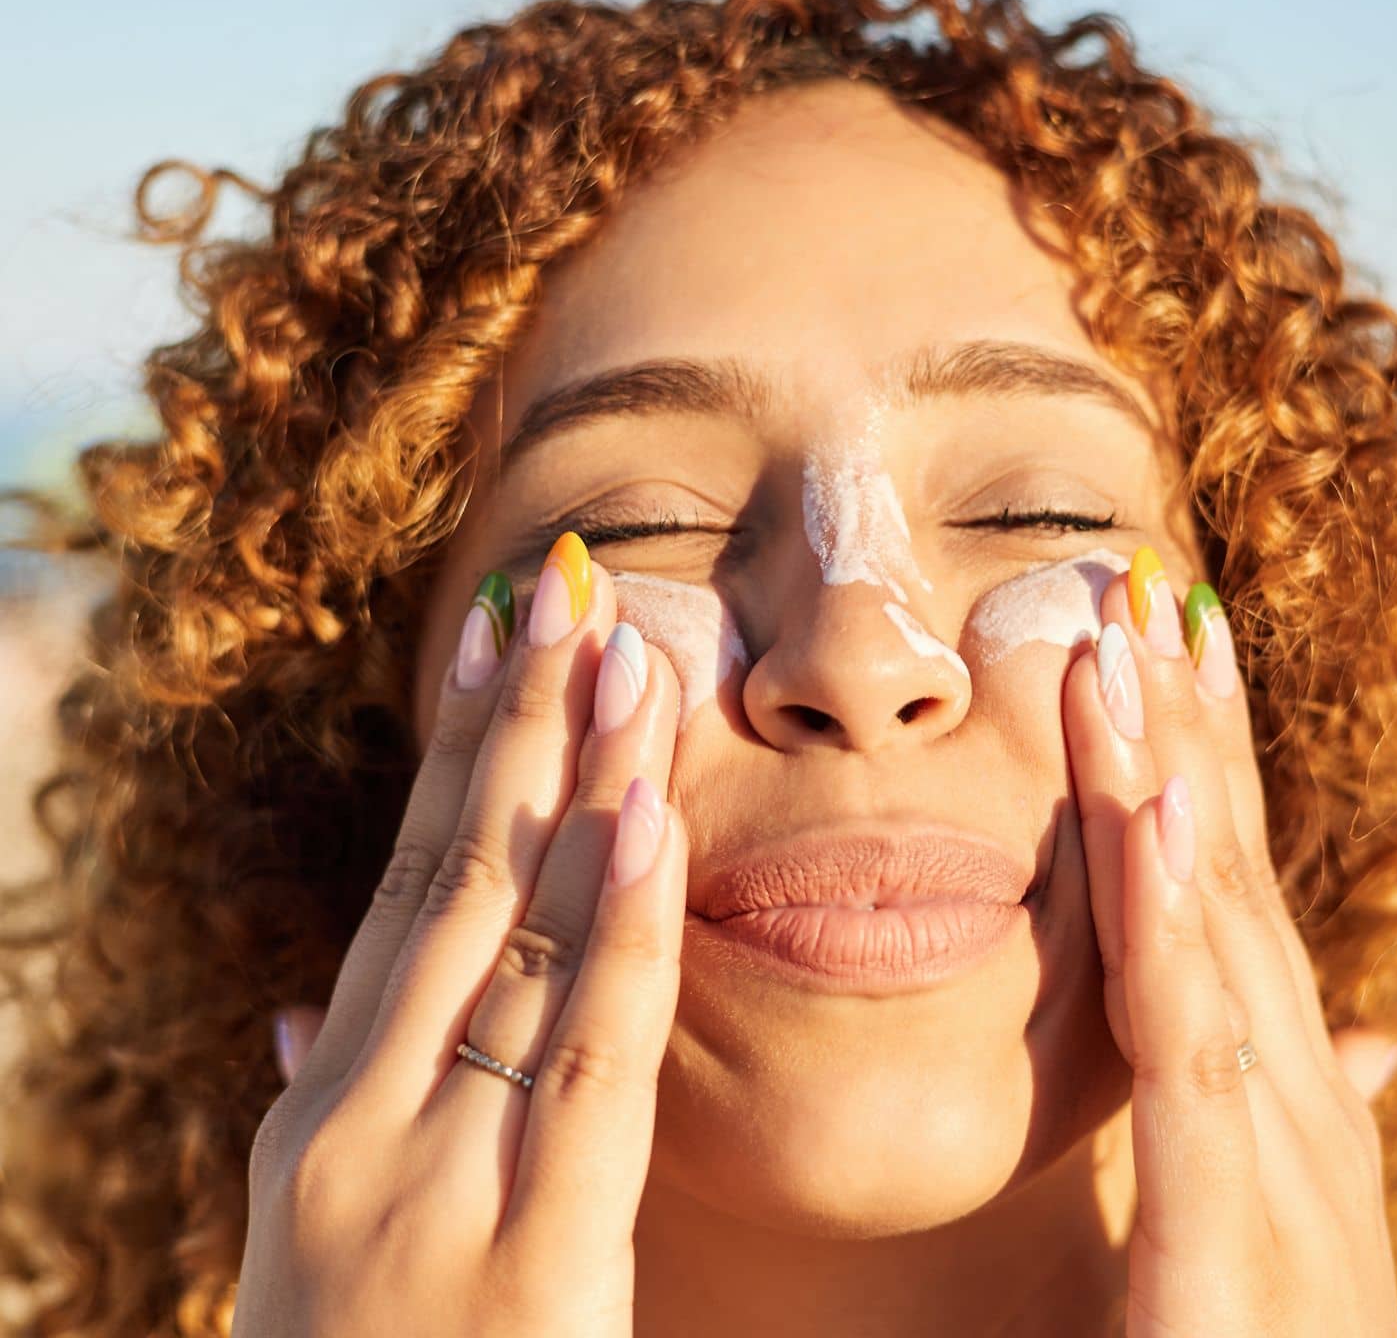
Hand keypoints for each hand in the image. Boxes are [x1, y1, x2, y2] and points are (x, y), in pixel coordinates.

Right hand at [234, 534, 688, 1335]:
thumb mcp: (322, 1248)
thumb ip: (324, 1117)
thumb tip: (301, 1010)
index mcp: (321, 1116)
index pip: (401, 893)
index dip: (457, 757)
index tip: (497, 636)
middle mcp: (355, 1126)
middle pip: (450, 885)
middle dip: (515, 729)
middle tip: (569, 589)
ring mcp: (423, 1188)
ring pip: (510, 944)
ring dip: (571, 786)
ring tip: (622, 653)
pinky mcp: (523, 1258)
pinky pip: (582, 1066)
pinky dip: (612, 934)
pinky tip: (642, 822)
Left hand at [1065, 551, 1396, 1335]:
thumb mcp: (1265, 1252)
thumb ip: (1289, 1134)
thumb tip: (1365, 1043)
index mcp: (1296, 1133)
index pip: (1246, 925)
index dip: (1219, 783)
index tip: (1181, 659)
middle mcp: (1307, 1139)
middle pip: (1240, 900)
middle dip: (1204, 740)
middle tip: (1164, 588)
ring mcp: (1286, 1191)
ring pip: (1220, 944)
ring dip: (1178, 778)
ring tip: (1138, 639)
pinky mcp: (1229, 1260)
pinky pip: (1196, 1058)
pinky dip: (1174, 920)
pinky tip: (1152, 803)